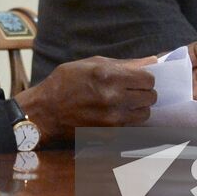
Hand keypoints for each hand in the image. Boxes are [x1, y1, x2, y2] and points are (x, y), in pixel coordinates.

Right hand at [13, 55, 157, 142]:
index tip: (137, 79)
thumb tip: (151, 61)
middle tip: (131, 91)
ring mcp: (112, 119)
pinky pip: (132, 127)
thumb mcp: (91, 64)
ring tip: (124, 104)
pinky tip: (115, 114)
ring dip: (138, 108)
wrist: (44, 112)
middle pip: (150, 97)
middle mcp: (113, 98)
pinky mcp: (109, 134)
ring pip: (145, 114)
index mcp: (109, 76)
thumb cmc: (65, 83)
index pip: (148, 79)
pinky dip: (128, 121)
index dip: (144, 78)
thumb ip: (123, 64)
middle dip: (143, 93)